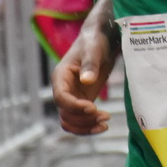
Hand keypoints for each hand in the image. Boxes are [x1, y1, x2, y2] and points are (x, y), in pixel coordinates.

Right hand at [52, 0, 115, 134]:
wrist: (100, 40)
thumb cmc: (94, 41)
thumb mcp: (93, 50)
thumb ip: (90, 65)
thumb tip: (86, 81)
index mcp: (60, 76)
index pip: (61, 98)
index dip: (75, 106)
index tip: (93, 108)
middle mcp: (63, 89)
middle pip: (65, 114)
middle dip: (84, 119)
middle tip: (105, 117)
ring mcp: (72, 97)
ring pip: (71, 121)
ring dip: (86, 126)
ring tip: (105, 123)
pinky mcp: (82, 102)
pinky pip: (80, 120)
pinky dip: (89, 126)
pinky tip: (103, 125)